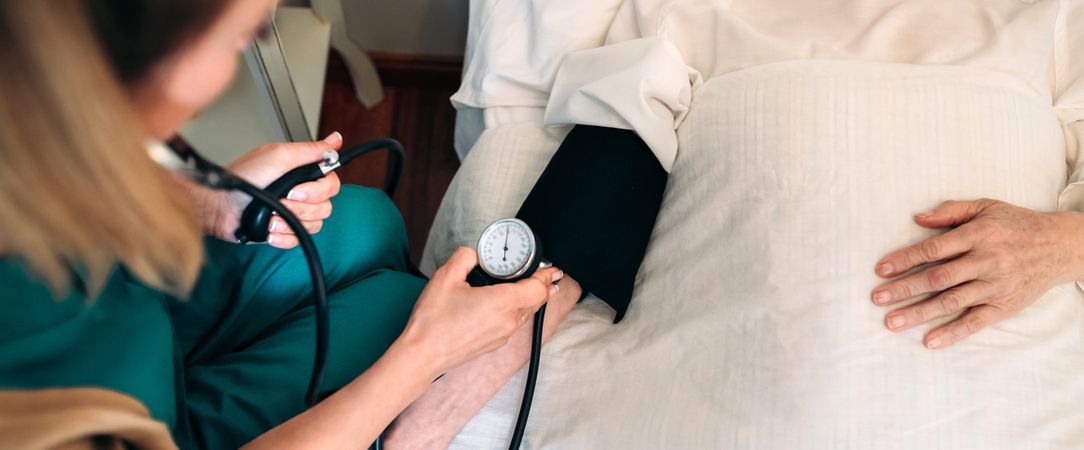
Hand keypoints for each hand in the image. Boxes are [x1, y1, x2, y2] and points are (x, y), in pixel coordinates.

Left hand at [203, 132, 342, 247]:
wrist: (220, 205)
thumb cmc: (244, 178)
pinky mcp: (284, 230)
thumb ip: (310, 150)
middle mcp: (301, 192)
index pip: (332, 183)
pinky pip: (298, 238)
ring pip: (314, 224)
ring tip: (270, 214)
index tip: (298, 187)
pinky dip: (282, 234)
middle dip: (302, 205)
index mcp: (302, 173)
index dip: (319, 189)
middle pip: (326, 206)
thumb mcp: (279, 155)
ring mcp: (293, 212)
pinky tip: (268, 227)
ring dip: (289, 220)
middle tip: (283, 198)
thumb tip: (336, 140)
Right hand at [397, 247, 562, 376]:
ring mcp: (502, 335)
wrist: (423, 354)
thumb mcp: (446, 277)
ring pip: (525, 314)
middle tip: (544, 275)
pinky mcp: (494, 344)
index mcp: (502, 302)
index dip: (547, 276)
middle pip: (536, 302)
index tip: (553, 270)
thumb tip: (474, 254)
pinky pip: (512, 324)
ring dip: (527, 299)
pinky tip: (500, 305)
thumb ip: (465, 257)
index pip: (537, 288)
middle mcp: (508, 321)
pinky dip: (513, 312)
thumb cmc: (433, 321)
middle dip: (541, 287)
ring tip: (522, 287)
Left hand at [871, 199, 1083, 348]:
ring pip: (952, 301)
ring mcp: (995, 286)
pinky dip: (953, 332)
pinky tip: (930, 341)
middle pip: (938, 278)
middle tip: (877, 298)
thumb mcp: (985, 207)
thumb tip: (917, 218)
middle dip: (905, 289)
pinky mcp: (1004, 305)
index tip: (881, 269)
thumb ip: (950, 211)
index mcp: (978, 235)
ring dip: (919, 313)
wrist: (1059, 246)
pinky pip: (976, 322)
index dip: (905, 259)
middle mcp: (986, 261)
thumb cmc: (1015, 224)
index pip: (934, 249)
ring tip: (892, 322)